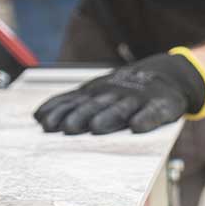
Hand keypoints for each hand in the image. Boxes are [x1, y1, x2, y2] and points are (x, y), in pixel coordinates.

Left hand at [34, 52, 204, 134]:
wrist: (168, 76)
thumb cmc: (123, 91)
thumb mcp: (96, 92)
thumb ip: (69, 104)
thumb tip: (36, 117)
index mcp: (98, 91)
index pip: (75, 101)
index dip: (61, 111)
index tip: (45, 123)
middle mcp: (115, 93)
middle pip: (96, 105)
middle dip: (80, 115)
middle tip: (67, 128)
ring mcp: (138, 98)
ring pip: (122, 108)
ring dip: (109, 118)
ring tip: (97, 128)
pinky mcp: (161, 105)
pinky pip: (153, 113)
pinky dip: (146, 119)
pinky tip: (138, 127)